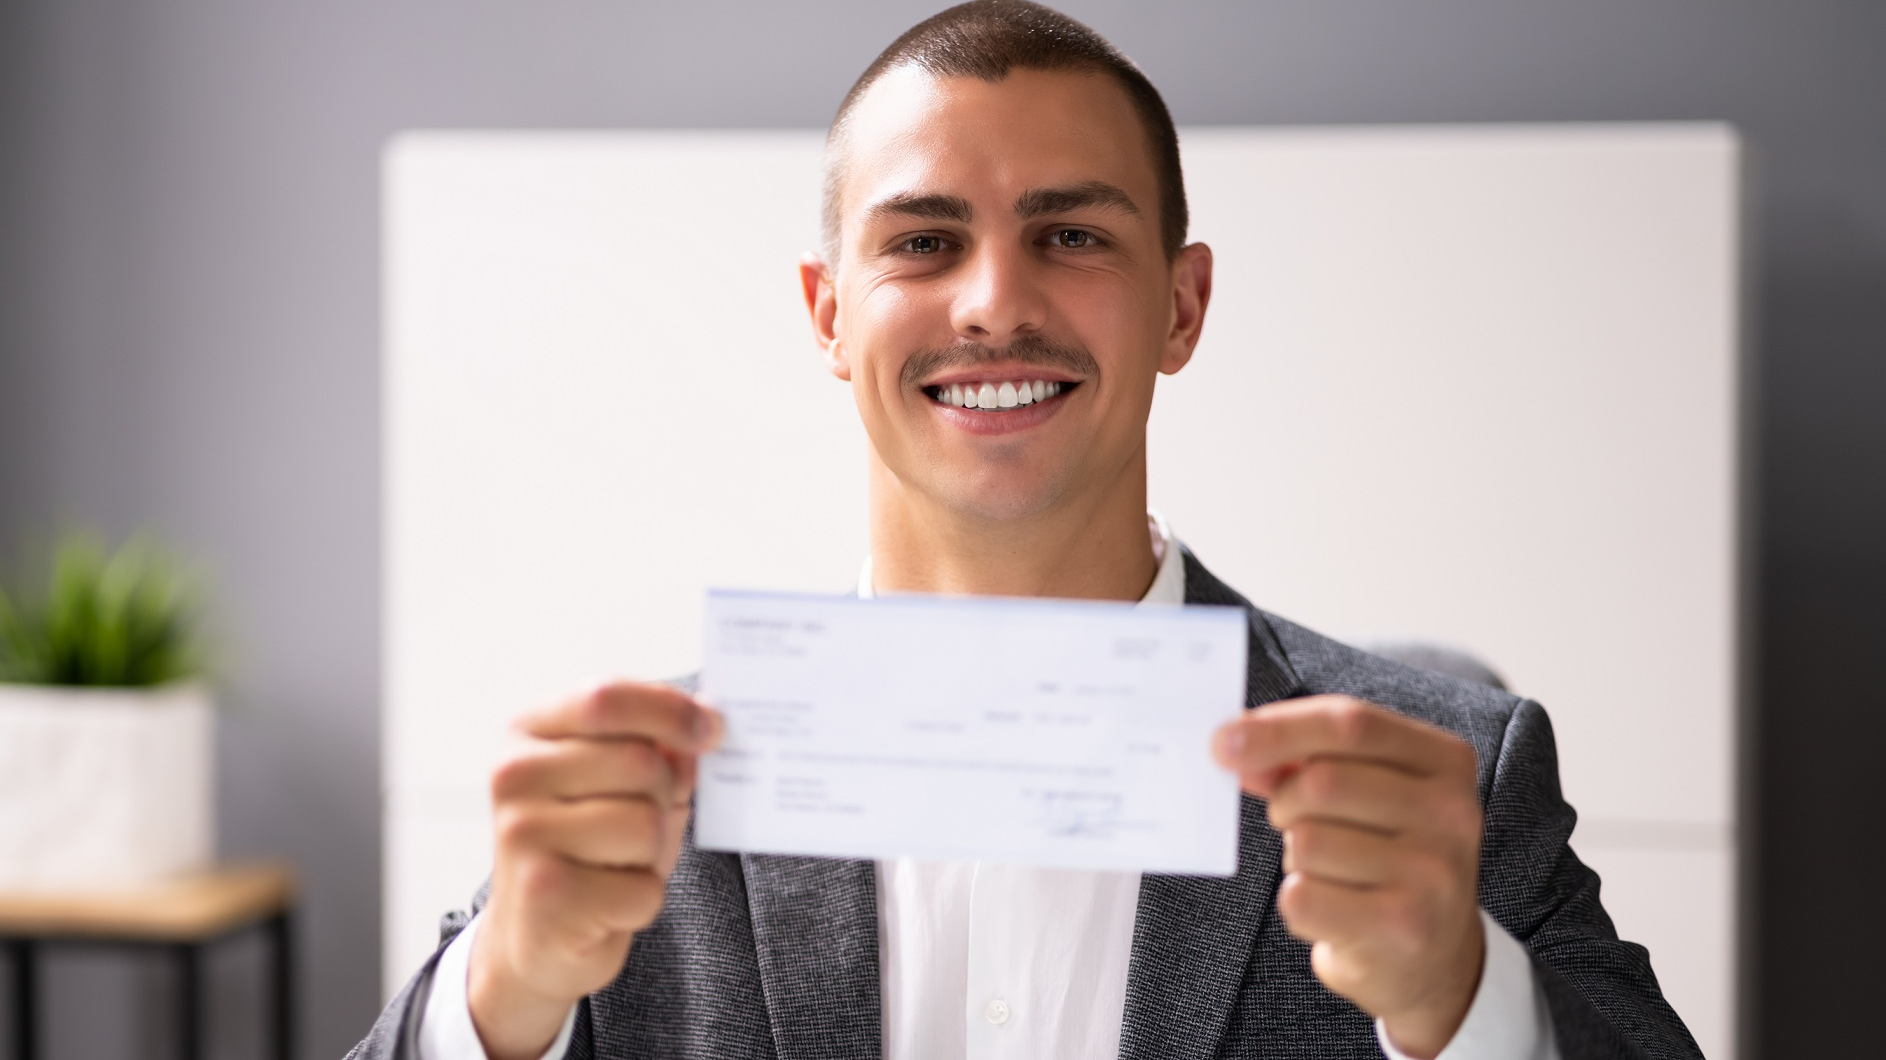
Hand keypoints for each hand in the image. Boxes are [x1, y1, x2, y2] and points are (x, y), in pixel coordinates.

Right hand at [468, 683, 721, 1059]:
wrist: (536, 938)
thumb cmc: (589, 848)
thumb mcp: (619, 784)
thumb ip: (657, 748)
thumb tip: (704, 728)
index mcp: (530, 733)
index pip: (607, 698)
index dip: (671, 710)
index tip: (711, 729)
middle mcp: (515, 776)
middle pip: (640, 762)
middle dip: (664, 796)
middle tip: (641, 823)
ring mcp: (523, 834)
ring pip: (646, 823)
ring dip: (653, 852)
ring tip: (619, 864)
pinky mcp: (546, 894)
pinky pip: (643, 887)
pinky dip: (643, 900)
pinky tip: (608, 904)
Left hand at [1213, 695, 1484, 1058]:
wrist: (1430, 953)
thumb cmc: (1385, 858)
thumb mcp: (1365, 792)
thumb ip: (1303, 759)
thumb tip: (1237, 745)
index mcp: (1445, 761)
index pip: (1350, 723)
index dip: (1279, 728)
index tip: (1223, 741)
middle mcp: (1451, 812)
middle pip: (1321, 782)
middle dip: (1285, 803)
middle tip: (1298, 825)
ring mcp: (1433, 872)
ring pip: (1306, 841)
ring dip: (1296, 857)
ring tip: (1332, 872)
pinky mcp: (1403, 927)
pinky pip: (1302, 896)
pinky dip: (1298, 902)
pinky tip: (1332, 911)